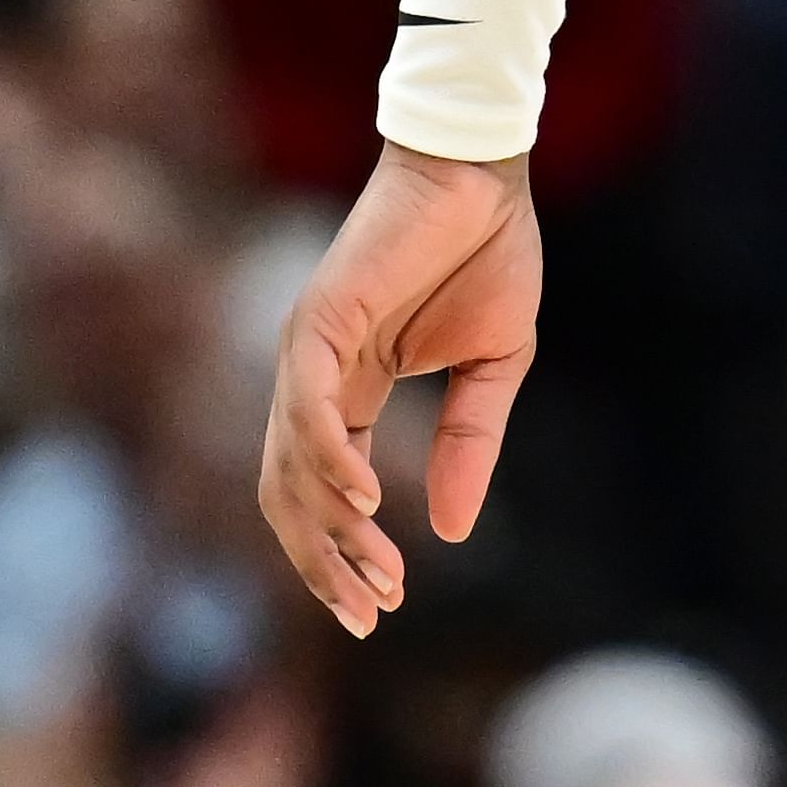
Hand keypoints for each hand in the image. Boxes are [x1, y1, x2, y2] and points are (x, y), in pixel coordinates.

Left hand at [259, 144, 539, 635]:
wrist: (484, 173)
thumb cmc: (487, 253)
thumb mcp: (494, 369)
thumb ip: (470, 445)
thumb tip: (457, 533)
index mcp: (350, 390)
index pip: (326, 492)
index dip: (345, 553)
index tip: (386, 603)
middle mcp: (315, 378)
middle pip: (293, 495)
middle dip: (327, 562)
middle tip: (371, 613)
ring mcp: (309, 349)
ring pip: (294, 463)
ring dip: (332, 527)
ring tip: (377, 572)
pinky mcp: (320, 318)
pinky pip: (311, 405)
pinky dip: (330, 458)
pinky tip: (367, 497)